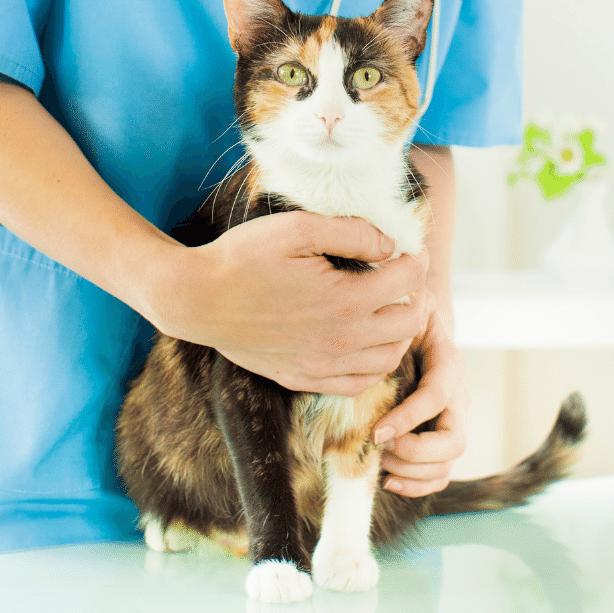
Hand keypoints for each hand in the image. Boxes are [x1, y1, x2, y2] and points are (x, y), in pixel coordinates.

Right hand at [156, 211, 430, 394]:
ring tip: (388, 309)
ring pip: (390, 359)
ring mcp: (323, 366)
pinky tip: (364, 341)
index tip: (410, 249)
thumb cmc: (244, 257)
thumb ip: (353, 233)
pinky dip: (373, 364)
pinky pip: (358, 384)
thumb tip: (389, 245)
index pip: (409, 280)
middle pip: (409, 324)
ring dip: (398, 333)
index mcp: (346, 300)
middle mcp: (342, 340)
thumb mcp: (299, 228)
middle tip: (404, 279)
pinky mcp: (303, 378)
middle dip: (415, 296)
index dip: (417, 259)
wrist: (196, 299)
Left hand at [371, 303, 468, 496]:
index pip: (437, 397)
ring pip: (448, 464)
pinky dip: (416, 485)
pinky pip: (439, 474)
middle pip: (455, 440)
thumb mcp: (406, 307)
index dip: (408, 418)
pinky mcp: (440, 438)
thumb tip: (378, 333)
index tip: (376, 432)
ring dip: (412, 472)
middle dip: (415, 453)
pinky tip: (387, 480)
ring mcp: (452, 420)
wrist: (419, 325)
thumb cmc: (405, 316)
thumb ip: (400, 318)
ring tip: (379, 463)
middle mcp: (457, 396)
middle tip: (380, 448)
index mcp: (449, 363)